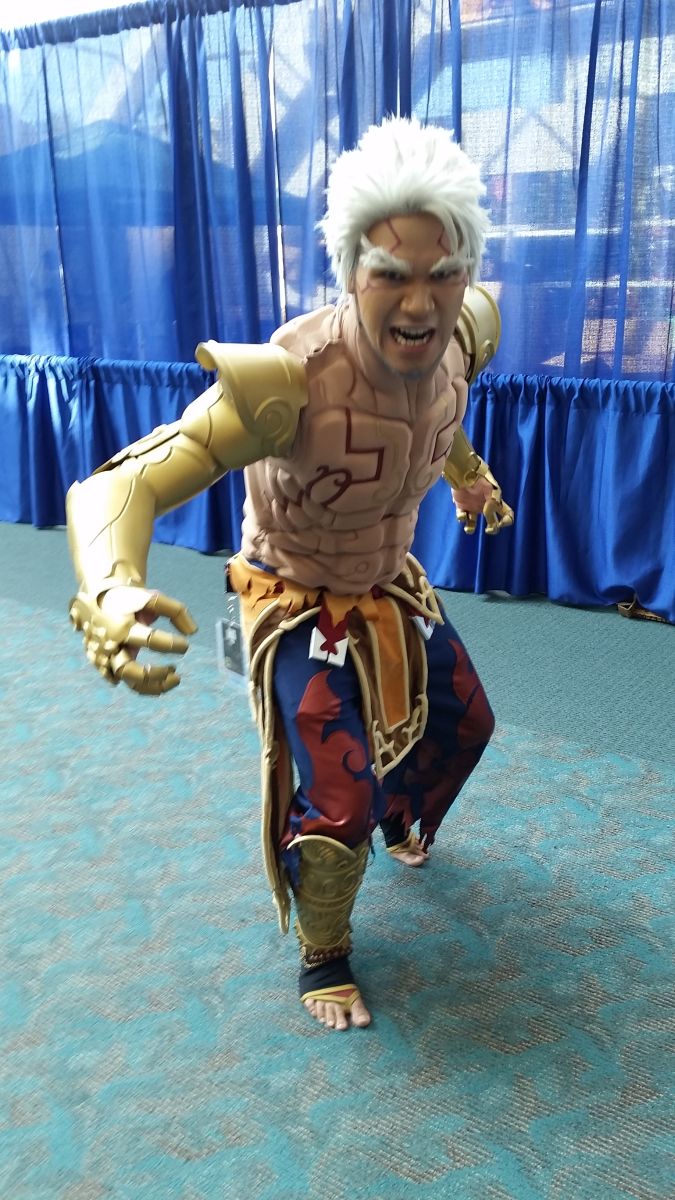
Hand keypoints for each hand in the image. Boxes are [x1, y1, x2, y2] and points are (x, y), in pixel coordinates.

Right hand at [69, 585, 197, 694]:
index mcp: (122, 626)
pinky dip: (137, 684)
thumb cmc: (130, 598)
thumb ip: (176, 611)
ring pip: (127, 680)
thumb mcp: (152, 598)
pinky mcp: (102, 662)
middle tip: (176, 670)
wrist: (97, 597)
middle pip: (128, 670)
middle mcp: (111, 645)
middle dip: (154, 675)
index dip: (171, 644)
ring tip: (175, 678)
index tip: (186, 645)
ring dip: (152, 685)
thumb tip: (193, 631)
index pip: (149, 640)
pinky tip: (155, 682)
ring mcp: (104, 656)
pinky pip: (119, 679)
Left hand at [452, 469, 513, 536]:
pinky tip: (462, 516)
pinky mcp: (461, 505)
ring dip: (470, 529)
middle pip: (492, 522)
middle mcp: (485, 506)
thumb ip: (493, 504)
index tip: (501, 523)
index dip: (507, 520)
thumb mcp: (491, 490)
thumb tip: (488, 514)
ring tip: (469, 529)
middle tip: (488, 529)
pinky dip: (461, 518)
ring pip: (472, 523)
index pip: (507, 513)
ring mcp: (473, 506)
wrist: (465, 470)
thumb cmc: (481, 478)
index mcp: (495, 501)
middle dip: (493, 528)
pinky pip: (461, 516)